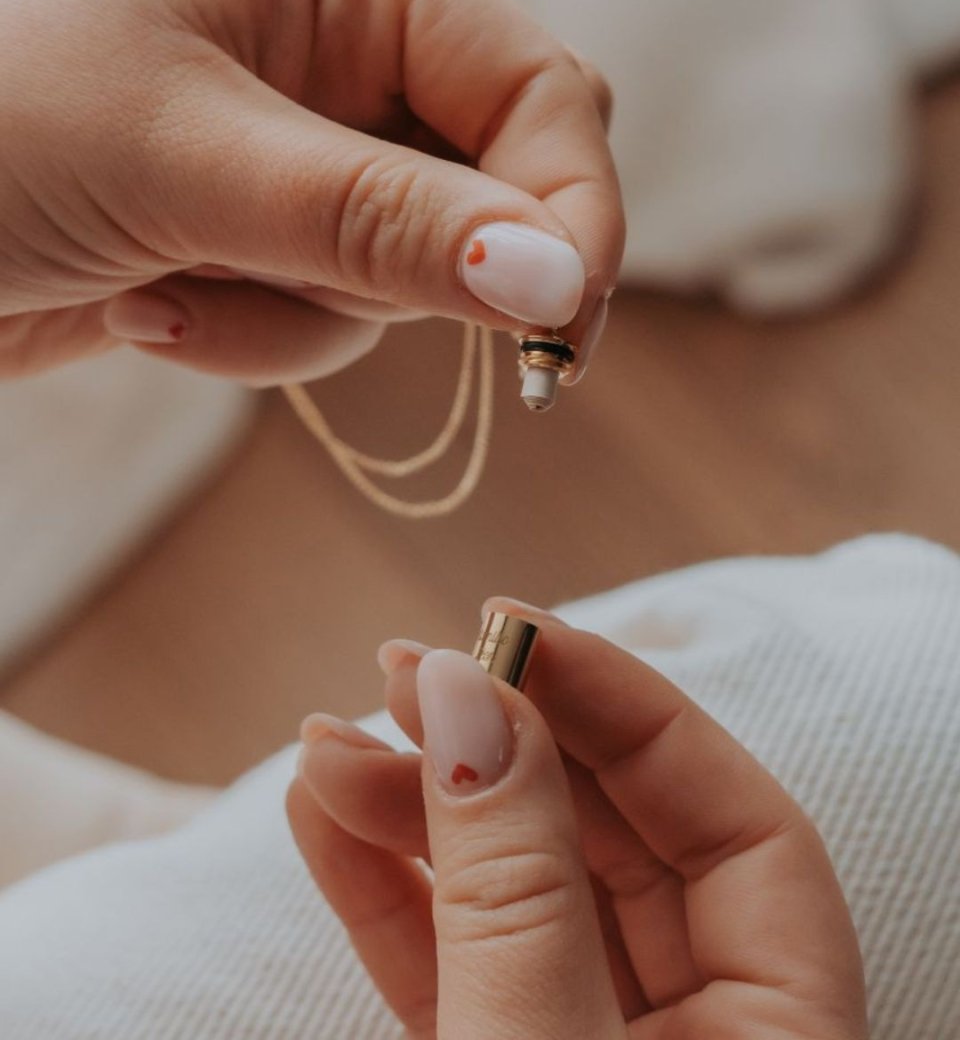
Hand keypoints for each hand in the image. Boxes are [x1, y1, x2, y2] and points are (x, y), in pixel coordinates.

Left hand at [0, 0, 620, 381]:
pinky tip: (142, 309)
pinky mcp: (265, 248)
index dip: (570, 205)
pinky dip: (250, 341)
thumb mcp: (189, 162)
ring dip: (300, 315)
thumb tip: (555, 282)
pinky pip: (329, 322)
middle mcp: (342, 66)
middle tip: (360, 307)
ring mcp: (305, 165)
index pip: (536, 88)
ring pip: (410, 279)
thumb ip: (381, 222)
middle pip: (493, 186)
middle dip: (431, 268)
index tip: (563, 323)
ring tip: (168, 289)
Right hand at [288, 603, 866, 1038]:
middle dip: (500, 743)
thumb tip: (471, 700)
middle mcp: (699, 1030)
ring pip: (517, 892)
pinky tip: (322, 813)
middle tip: (406, 672)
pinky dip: (384, 891)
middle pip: (612, 837)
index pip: (730, 814)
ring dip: (416, 808)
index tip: (513, 632)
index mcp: (780, 1027)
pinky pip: (450, 962)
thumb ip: (516, 888)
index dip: (623, 703)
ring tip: (322, 744)